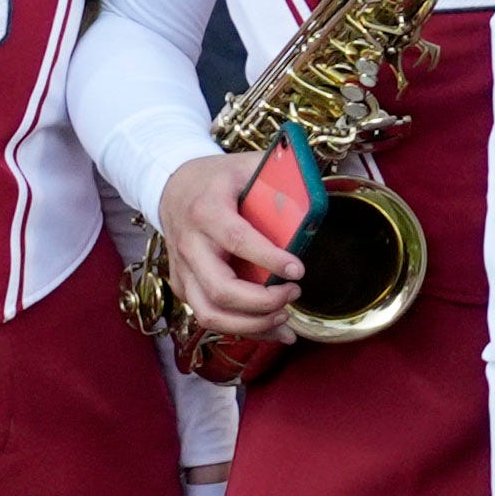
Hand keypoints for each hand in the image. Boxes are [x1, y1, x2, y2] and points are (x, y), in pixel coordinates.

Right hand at [150, 153, 303, 343]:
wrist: (172, 185)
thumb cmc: (219, 179)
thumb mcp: (247, 166)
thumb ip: (282, 179)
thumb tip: (322, 197)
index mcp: (207, 210)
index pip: (237, 239)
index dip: (269, 259)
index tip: (299, 270)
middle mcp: (189, 243)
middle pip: (221, 289)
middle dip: (263, 302)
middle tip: (294, 293)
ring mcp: (182, 268)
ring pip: (209, 312)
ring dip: (252, 324)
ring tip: (285, 318)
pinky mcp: (182, 284)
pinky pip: (208, 315)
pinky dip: (243, 328)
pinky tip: (273, 327)